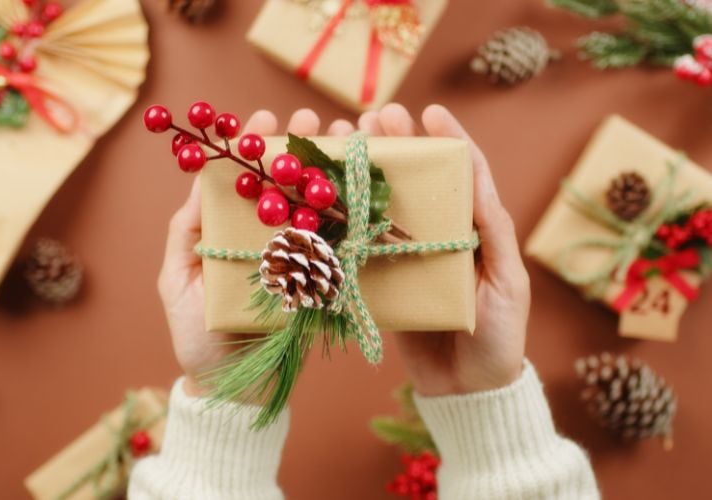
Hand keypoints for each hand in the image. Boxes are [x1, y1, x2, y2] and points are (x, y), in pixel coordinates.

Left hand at [158, 109, 356, 396]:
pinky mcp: (316, 281)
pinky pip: (329, 244)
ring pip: (309, 207)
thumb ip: (183, 237)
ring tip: (340, 137)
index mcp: (228, 235)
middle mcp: (262, 240)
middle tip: (309, 119)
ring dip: (325, 171)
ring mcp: (291, 259)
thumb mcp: (176, 284)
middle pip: (281, 186)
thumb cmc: (197, 339)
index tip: (261, 120)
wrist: (234, 387)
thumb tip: (196, 187)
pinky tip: (356, 186)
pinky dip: (343, 214)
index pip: (242, 182)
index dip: (251, 148)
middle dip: (295, 149)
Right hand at [358, 104, 529, 396]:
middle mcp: (443, 236)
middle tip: (375, 118)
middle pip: (422, 182)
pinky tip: (331, 197)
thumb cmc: (499, 338)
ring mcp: (413, 257)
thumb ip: (494, 237)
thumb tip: (481, 185)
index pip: (467, 175)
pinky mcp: (389, 281)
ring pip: (390, 205)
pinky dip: (350, 219)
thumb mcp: (508, 286)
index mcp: (477, 232)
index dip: (450, 140)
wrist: (468, 390)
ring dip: (370, 173)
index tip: (431, 112)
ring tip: (349, 142)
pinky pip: (368, 245)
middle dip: (401, 145)